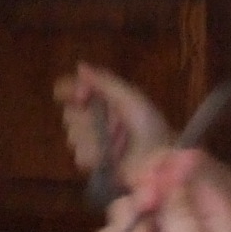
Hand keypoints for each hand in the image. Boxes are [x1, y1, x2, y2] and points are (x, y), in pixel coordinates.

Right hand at [52, 65, 168, 182]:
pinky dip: (94, 155)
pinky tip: (107, 156)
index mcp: (105, 100)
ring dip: (92, 139)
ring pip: (72, 136)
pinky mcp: (94, 165)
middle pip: (69, 114)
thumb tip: (80, 66)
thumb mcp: (130, 99)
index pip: (75, 90)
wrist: (160, 161)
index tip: (81, 95)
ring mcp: (94, 143)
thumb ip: (105, 82)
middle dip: (85, 119)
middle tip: (108, 123)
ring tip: (113, 142)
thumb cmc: (150, 127)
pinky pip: (79, 157)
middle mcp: (95, 120)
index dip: (71, 90)